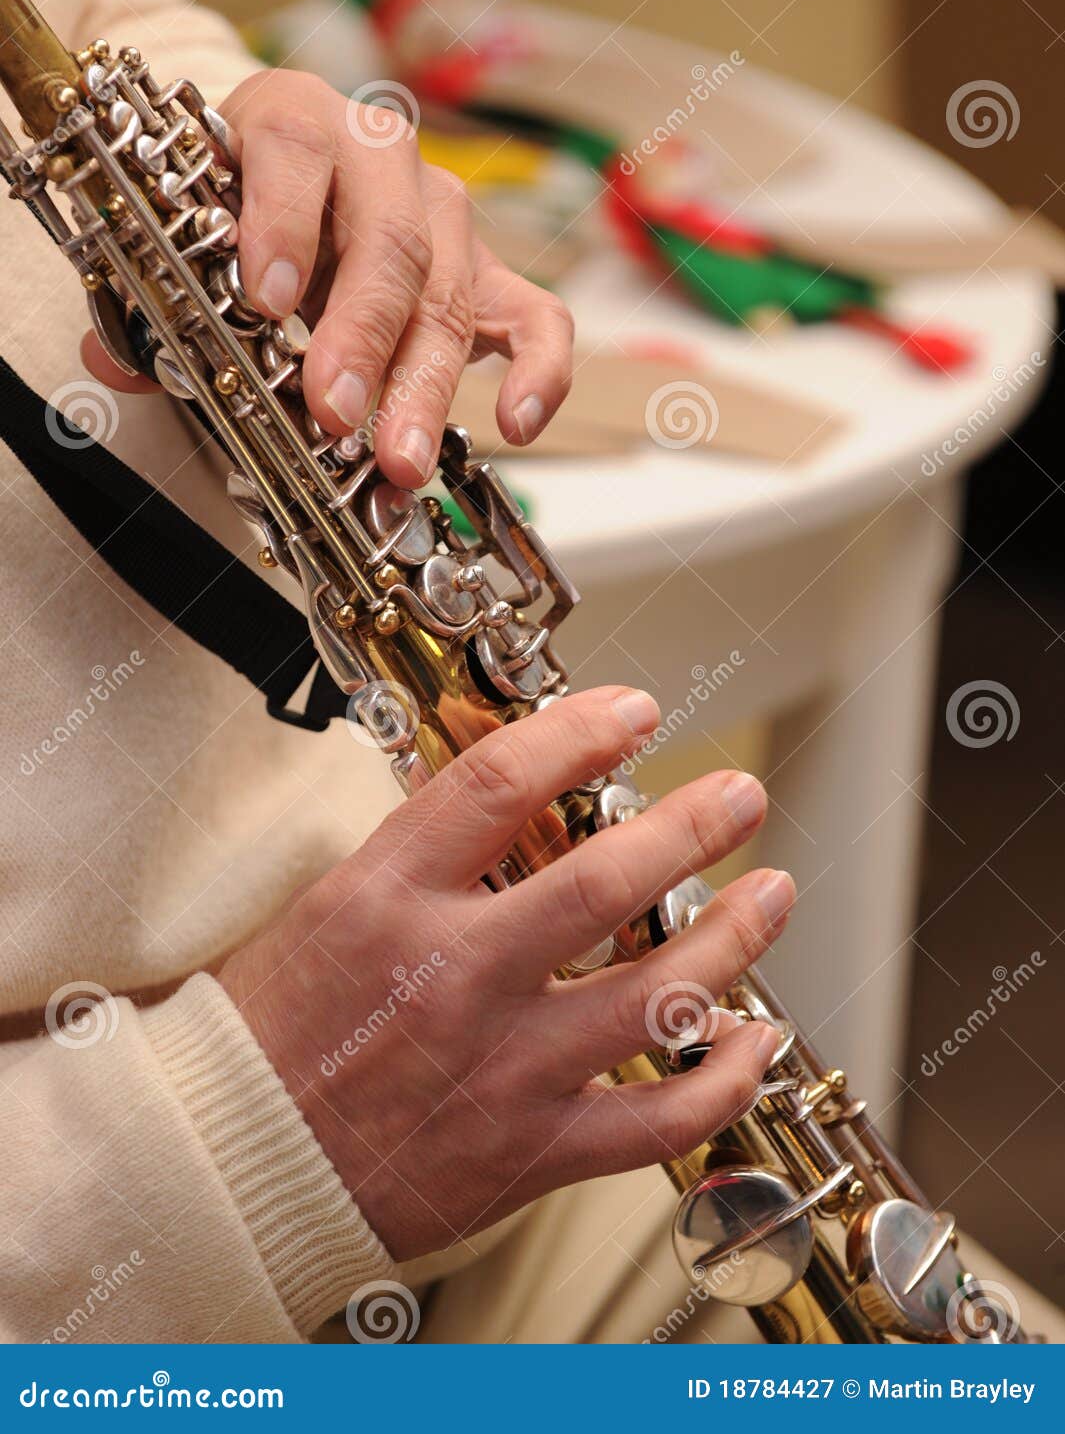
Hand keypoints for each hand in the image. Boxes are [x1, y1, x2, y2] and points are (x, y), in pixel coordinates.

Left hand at [82, 69, 573, 488]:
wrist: (288, 178)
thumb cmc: (235, 207)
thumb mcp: (184, 232)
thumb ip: (151, 299)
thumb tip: (118, 364)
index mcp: (294, 120)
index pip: (294, 153)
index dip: (281, 225)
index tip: (268, 302)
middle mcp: (382, 157)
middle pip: (388, 244)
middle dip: (362, 339)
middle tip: (336, 417)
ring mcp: (447, 216)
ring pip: (452, 295)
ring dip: (426, 386)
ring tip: (397, 462)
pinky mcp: (490, 274)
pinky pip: (539, 316)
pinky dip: (540, 370)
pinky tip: (519, 425)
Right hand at [218, 687, 793, 1261]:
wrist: (233, 1162)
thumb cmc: (276, 1028)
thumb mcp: (333, 902)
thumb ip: (429, 852)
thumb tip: (523, 794)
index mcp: (387, 898)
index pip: (499, 783)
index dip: (581, 732)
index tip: (633, 711)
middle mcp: (451, 975)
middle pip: (602, 882)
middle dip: (691, 827)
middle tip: (738, 795)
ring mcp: (499, 1066)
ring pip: (652, 994)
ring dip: (732, 937)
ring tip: (771, 892)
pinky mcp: (530, 1149)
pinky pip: (656, 1118)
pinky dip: (721, 1077)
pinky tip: (753, 1038)